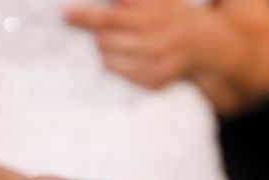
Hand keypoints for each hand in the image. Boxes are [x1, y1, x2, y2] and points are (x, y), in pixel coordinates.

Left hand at [64, 0, 205, 88]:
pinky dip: (118, 64)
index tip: (63, 14)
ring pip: (108, 61)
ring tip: (123, 41)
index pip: (110, 19)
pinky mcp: (154, 83)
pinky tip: (133, 56)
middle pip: (105, 42)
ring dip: (106, 50)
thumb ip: (129, 0)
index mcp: (154, 17)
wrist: (205, 44)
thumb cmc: (171, 14)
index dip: (84, 17)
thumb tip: (108, 2)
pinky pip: (120, 75)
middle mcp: (155, 43)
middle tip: (107, 29)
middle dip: (98, 33)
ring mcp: (155, 66)